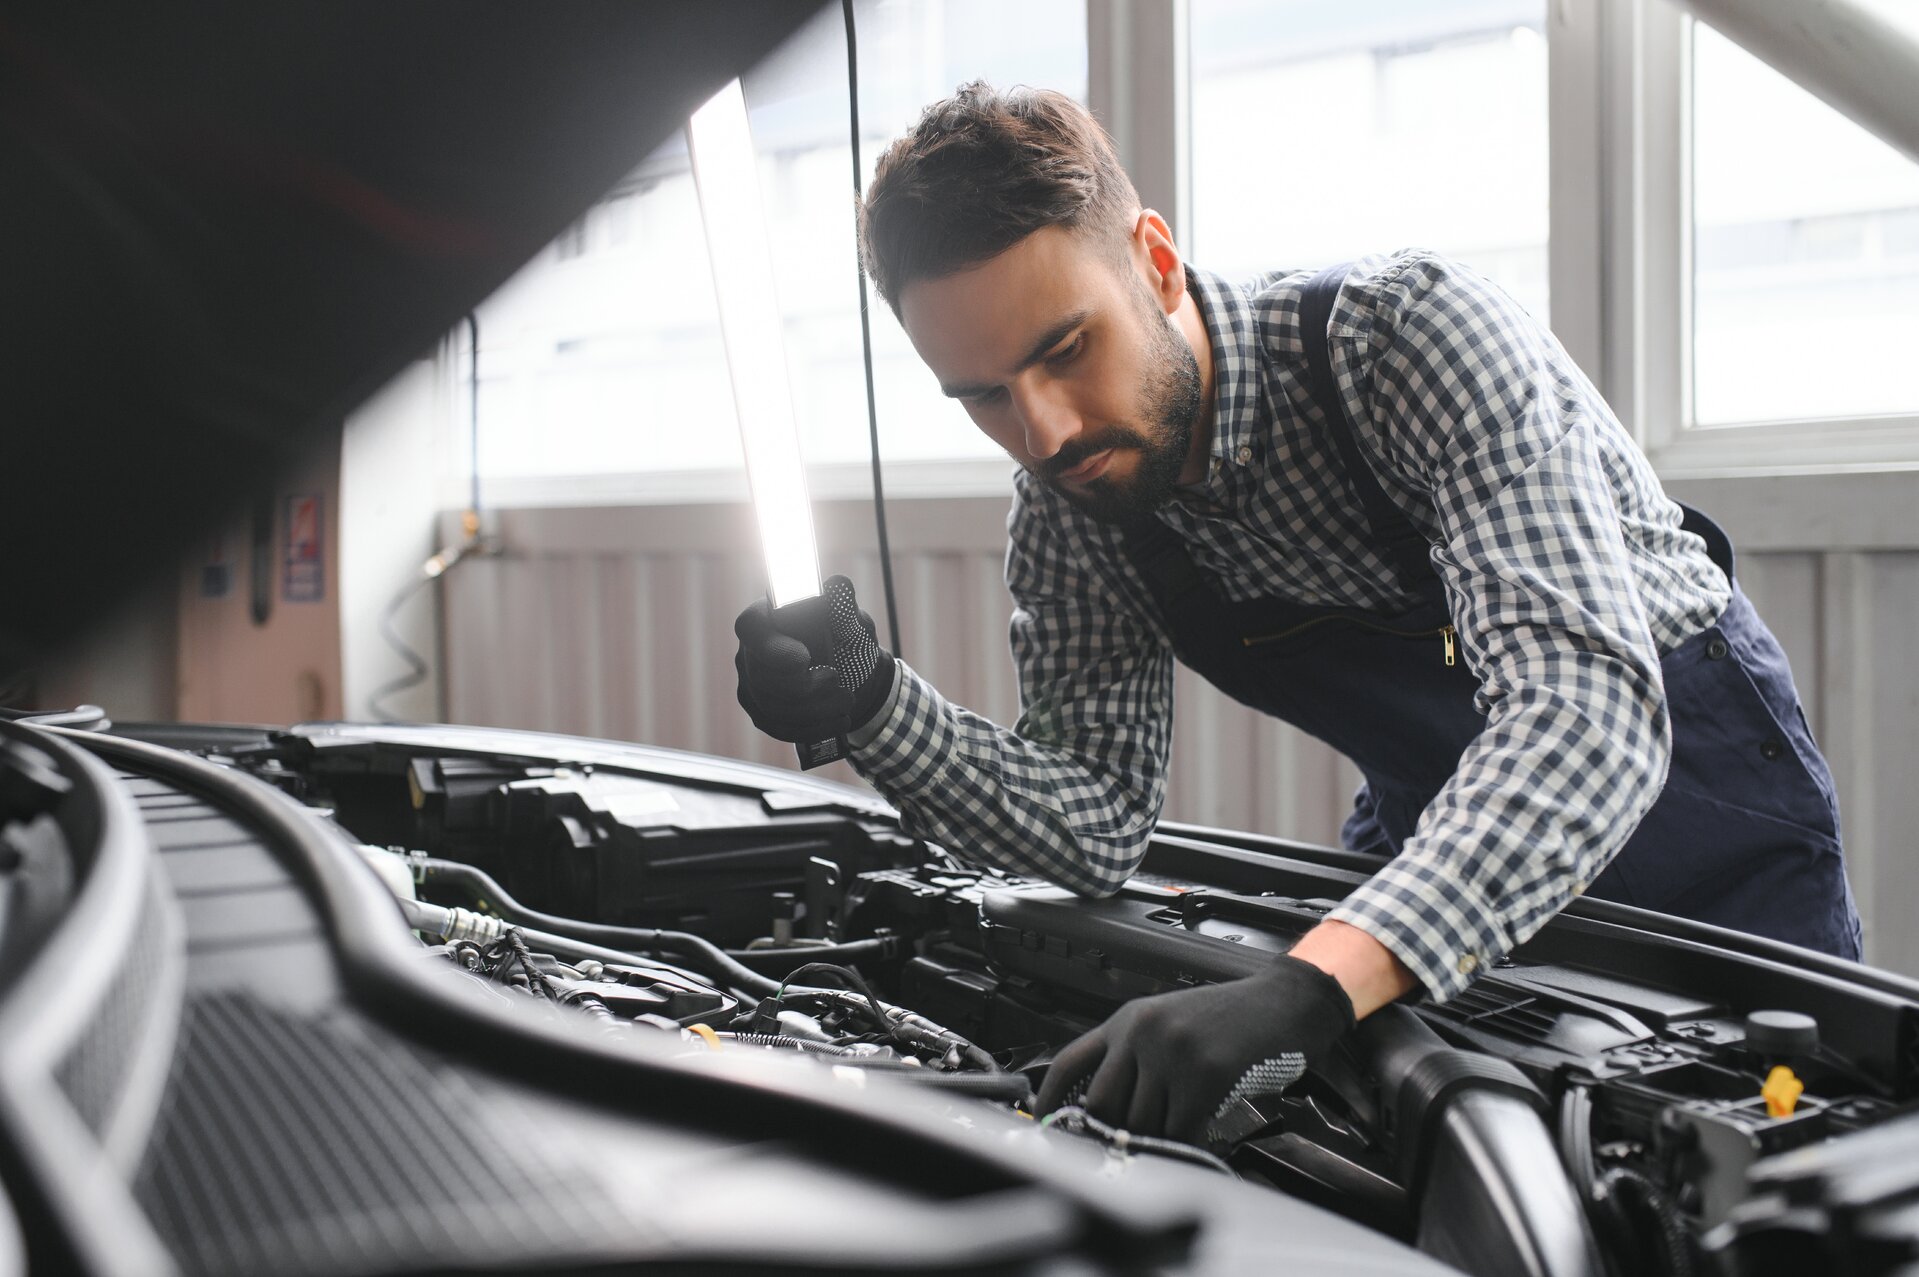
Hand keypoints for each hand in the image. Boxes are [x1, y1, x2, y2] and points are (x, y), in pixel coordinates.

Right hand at [735, 575, 894, 743]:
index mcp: (767, 618)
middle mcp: (751, 650)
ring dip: (815, 709)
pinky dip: (812, 727)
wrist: (855, 678)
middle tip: (837, 682)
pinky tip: (837, 720)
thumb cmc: (849, 643)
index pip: (750, 627)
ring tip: (846, 700)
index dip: (773, 647)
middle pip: (762, 676)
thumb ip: (843, 609)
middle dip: (805, 687)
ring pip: (772, 706)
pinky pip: (777, 726)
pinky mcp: (760, 710)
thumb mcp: (851, 623)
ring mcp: (751, 683)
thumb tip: (838, 586)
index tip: (805, 658)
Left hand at [1034, 954, 1354, 1145]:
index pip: (1071, 1064)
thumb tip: (1109, 1115)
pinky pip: (1179, 1129)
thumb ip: (1135, 1058)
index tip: (1043, 1125)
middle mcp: (1141, 1031)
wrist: (1284, 1004)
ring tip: (1177, 1134)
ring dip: (1157, 1140)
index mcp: (1128, 1020)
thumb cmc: (1230, 1020)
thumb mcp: (1169, 1024)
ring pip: (1140, 1123)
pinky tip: (1199, 1137)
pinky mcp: (1204, 1072)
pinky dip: (1185, 1144)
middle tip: (1135, 1146)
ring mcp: (1171, 1051)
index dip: (1049, 1101)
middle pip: (1102, 1105)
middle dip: (1116, 1133)